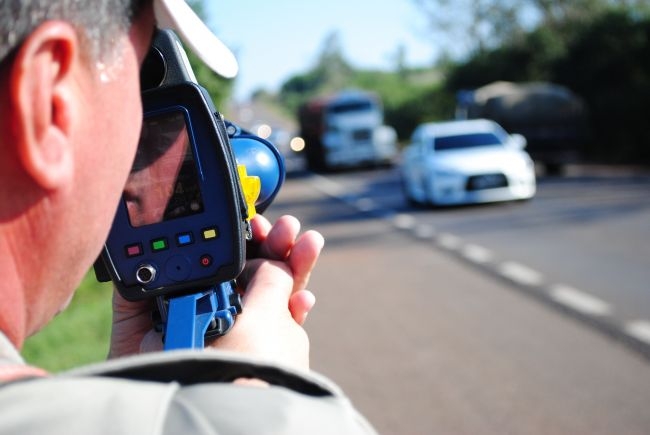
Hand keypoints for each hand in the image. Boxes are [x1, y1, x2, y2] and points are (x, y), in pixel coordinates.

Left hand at [108, 214, 323, 370]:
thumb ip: (140, 287)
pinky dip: (299, 307)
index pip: (229, 255)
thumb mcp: (136, 321)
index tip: (257, 222)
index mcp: (201, 292)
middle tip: (286, 228)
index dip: (246, 236)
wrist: (172, 403)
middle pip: (260, 265)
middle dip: (274, 243)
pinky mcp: (267, 347)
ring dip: (296, 263)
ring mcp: (250, 326)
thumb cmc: (146, 367)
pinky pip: (289, 323)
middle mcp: (229, 305)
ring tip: (308, 244)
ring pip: (280, 287)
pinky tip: (304, 298)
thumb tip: (139, 252)